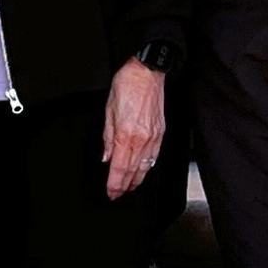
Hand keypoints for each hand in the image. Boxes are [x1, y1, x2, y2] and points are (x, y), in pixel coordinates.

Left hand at [100, 59, 167, 199]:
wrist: (146, 73)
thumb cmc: (126, 86)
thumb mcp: (108, 110)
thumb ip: (107, 137)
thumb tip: (106, 156)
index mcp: (125, 134)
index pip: (118, 167)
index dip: (114, 183)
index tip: (110, 192)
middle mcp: (141, 138)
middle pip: (132, 171)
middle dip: (124, 186)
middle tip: (117, 194)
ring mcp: (153, 137)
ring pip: (145, 167)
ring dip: (136, 180)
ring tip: (129, 187)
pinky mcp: (161, 133)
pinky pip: (154, 156)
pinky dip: (148, 167)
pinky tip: (144, 171)